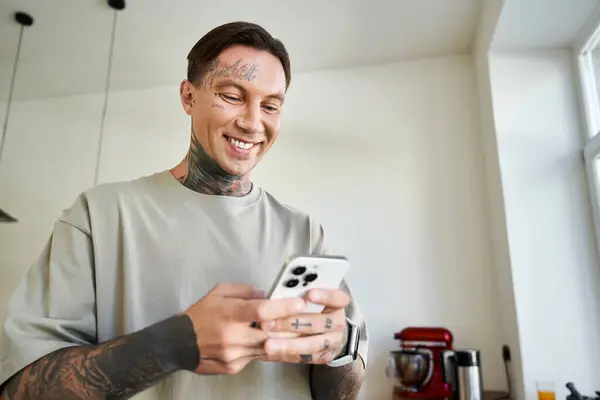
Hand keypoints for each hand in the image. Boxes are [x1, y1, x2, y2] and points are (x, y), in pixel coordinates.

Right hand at [183, 283, 305, 374]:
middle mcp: (233, 336)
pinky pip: (257, 357)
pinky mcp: (234, 367)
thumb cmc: (200, 314)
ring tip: (295, 330)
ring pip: (267, 347)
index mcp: (230, 314)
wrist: (178, 343)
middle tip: (306, 319)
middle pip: (271, 332)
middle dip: (291, 326)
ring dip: (282, 339)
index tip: (301, 303)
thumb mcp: (219, 292)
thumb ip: (245, 290)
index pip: (262, 310)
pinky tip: (270, 342)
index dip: (284, 307)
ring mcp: (234, 354)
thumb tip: (266, 294)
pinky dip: (265, 349)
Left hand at [259, 288, 349, 364]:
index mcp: (338, 304)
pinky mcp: (324, 356)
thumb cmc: (315, 308)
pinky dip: (285, 355)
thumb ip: (298, 292)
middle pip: (318, 323)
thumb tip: (276, 291)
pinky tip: (271, 353)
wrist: (330, 331)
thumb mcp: (311, 295)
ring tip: (267, 344)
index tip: (309, 294)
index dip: (325, 296)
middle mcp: (338, 323)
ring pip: (310, 344)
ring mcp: (333, 342)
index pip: (338, 298)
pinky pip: (304, 358)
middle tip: (268, 322)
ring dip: (286, 344)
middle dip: (291, 323)